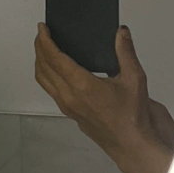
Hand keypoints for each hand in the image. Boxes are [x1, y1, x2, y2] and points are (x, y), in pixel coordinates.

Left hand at [34, 23, 173, 172]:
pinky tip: (54, 70)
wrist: (131, 144)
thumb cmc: (132, 116)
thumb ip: (125, 52)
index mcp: (81, 84)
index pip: (54, 57)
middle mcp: (68, 95)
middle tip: (42, 34)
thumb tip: (121, 33)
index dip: (45, 40)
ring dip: (40, 62)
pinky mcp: (69, 112)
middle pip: (43, 66)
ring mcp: (66, 106)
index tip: (42, 28)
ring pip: (43, 80)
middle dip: (39, 47)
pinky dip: (46, 75)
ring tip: (44, 49)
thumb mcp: (133, 78)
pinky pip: (50, 90)